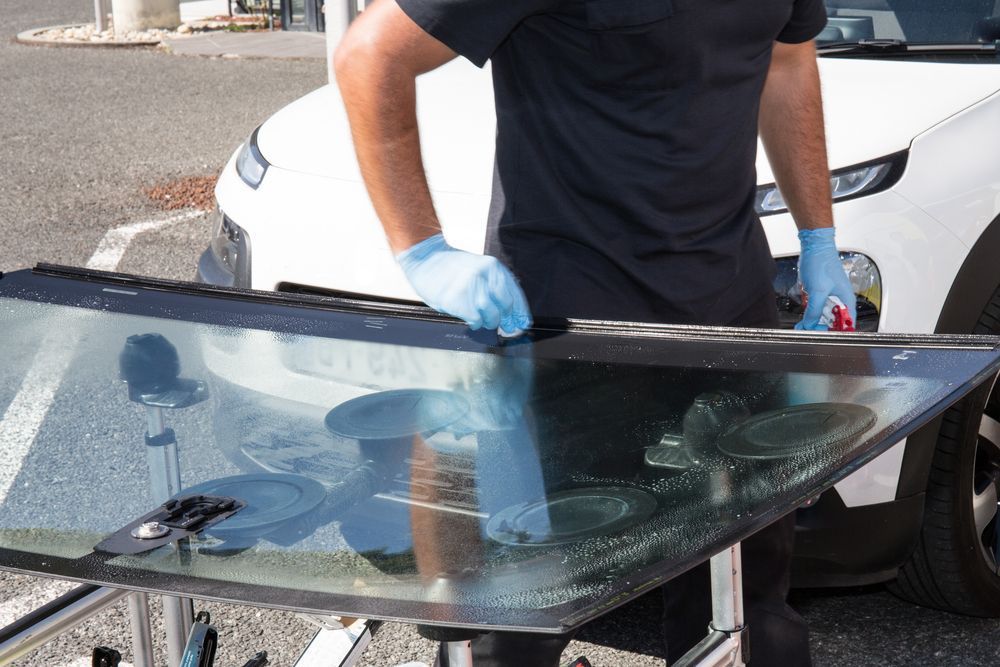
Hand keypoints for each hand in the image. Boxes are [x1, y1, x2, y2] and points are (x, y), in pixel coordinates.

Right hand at [397, 234, 532, 335]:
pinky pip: (475, 320)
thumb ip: (493, 284)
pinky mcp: (459, 301)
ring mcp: (472, 289)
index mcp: (493, 267)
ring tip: (483, 319)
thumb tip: (510, 311)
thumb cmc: (451, 267)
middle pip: (506, 306)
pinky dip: (475, 323)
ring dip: (489, 322)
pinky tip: (471, 319)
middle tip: (503, 325)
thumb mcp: (478, 267)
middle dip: (506, 319)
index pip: (514, 294)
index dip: (520, 312)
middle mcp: (485, 276)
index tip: (522, 323)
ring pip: (492, 316)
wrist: (425, 259)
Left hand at [796, 228, 856, 330]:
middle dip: (821, 328)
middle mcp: (840, 300)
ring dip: (814, 322)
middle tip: (807, 331)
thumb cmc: (821, 263)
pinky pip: (817, 308)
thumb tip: (809, 325)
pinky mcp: (821, 293)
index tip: (821, 336)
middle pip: (834, 322)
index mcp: (847, 300)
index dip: (835, 333)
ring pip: (824, 316)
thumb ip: (814, 310)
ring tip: (802, 327)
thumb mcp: (818, 290)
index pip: (846, 324)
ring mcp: (830, 296)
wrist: (814, 247)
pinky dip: (810, 313)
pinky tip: (803, 318)